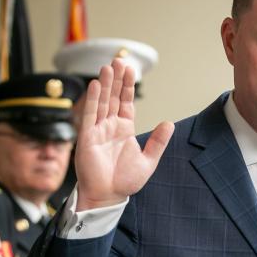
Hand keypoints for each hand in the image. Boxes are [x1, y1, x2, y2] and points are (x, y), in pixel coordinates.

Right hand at [74, 58, 173, 210]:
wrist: (108, 196)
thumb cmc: (124, 182)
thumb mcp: (148, 161)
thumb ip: (158, 142)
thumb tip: (169, 124)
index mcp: (124, 129)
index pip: (125, 102)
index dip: (127, 86)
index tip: (130, 69)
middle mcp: (110, 126)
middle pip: (113, 97)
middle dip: (116, 79)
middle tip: (118, 59)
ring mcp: (97, 130)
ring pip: (102, 102)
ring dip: (105, 85)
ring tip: (108, 66)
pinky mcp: (87, 138)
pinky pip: (90, 115)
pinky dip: (93, 100)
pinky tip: (96, 85)